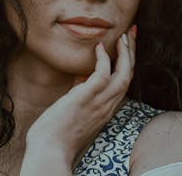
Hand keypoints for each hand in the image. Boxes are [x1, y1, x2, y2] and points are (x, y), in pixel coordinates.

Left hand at [24, 25, 136, 168]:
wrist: (49, 150)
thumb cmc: (57, 132)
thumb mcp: (75, 108)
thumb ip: (82, 92)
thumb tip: (81, 76)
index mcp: (106, 109)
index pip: (124, 82)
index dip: (128, 62)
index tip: (127, 46)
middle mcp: (108, 106)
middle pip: (129, 74)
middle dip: (132, 51)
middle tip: (131, 32)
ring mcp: (99, 103)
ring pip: (123, 73)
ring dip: (125, 52)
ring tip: (123, 35)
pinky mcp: (86, 98)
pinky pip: (102, 74)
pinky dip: (103, 59)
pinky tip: (99, 47)